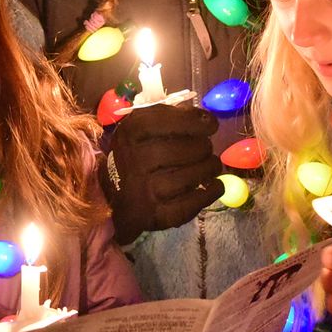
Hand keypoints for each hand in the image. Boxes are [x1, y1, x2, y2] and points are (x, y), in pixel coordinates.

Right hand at [100, 104, 222, 243]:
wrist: (115, 195)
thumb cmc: (134, 154)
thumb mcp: (139, 128)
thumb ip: (167, 116)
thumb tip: (203, 116)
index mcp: (129, 134)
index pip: (165, 122)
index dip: (194, 121)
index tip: (212, 124)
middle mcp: (134, 161)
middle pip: (182, 150)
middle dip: (203, 147)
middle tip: (207, 148)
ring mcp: (144, 191)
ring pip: (190, 177)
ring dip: (210, 168)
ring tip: (212, 164)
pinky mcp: (156, 215)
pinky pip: (191, 204)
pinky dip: (209, 193)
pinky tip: (215, 185)